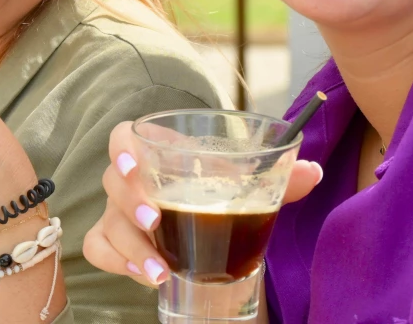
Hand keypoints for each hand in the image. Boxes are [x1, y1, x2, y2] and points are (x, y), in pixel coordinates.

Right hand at [82, 120, 323, 286]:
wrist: (209, 222)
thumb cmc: (220, 190)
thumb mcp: (246, 183)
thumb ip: (279, 177)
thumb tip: (313, 171)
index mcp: (158, 151)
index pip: (123, 136)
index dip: (121, 149)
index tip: (135, 165)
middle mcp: (132, 180)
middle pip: (111, 182)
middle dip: (130, 203)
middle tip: (155, 221)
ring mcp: (119, 212)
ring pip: (106, 223)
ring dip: (130, 247)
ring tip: (160, 271)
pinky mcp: (115, 241)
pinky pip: (99, 249)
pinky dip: (118, 263)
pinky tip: (147, 276)